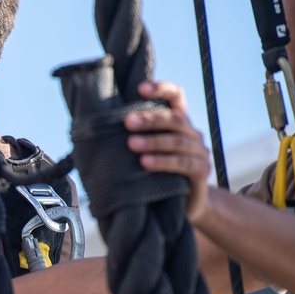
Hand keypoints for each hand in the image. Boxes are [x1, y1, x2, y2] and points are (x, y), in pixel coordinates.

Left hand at [124, 80, 211, 221]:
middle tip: (127, 123)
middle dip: (150, 119)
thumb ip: (134, 135)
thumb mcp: (147, 151)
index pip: (176, 95)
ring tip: (131, 144)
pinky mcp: (201, 171)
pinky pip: (183, 163)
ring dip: (153, 141)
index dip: (161, 88)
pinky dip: (163, 161)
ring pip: (178, 140)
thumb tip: (93, 126)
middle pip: (175, 118)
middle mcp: (192, 132)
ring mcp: (199, 151)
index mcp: (179, 121)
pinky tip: (145, 162)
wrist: (185, 205)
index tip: (139, 88)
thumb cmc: (158, 174)